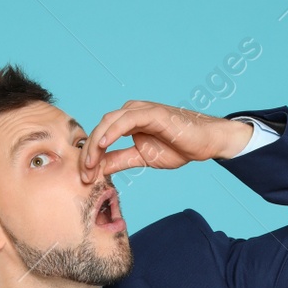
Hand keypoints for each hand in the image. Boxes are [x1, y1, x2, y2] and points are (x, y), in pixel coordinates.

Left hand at [81, 101, 253, 182]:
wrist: (205, 142)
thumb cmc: (178, 146)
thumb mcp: (141, 158)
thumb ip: (120, 160)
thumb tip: (99, 169)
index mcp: (127, 122)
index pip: (101, 137)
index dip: (90, 156)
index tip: (85, 177)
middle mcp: (131, 112)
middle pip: (100, 129)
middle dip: (88, 152)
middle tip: (83, 175)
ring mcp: (140, 110)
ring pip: (108, 122)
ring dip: (95, 144)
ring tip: (89, 164)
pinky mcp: (151, 112)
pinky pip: (126, 120)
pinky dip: (112, 131)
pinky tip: (103, 144)